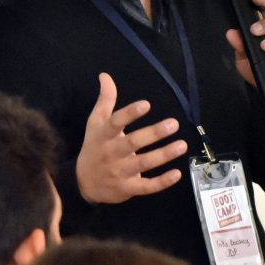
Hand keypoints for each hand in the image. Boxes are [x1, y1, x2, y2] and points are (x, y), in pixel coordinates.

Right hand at [76, 73, 188, 203]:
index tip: (146, 104)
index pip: (115, 123)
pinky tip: (177, 174)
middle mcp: (112, 153)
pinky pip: (147, 187)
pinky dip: (162, 182)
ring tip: (182, 145)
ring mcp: (120, 172)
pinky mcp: (128, 189)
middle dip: (154, 133)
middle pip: (133, 143)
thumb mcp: (96, 123)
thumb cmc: (95, 147)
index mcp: (104, 136)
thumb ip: (105, 100)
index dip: (129, 114)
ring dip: (164, 155)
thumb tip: (105, 75)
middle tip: (174, 123)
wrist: (82, 183)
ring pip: (144, 164)